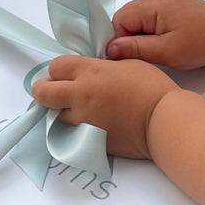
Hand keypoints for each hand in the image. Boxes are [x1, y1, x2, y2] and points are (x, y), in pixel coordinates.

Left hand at [32, 55, 177, 158]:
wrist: (162, 119)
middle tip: (50, 91)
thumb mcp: (126, 65)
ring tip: (73, 110)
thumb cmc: (151, 87)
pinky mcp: (88, 139)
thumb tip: (91, 74)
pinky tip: (87, 125)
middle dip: (42, 90)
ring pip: (53, 116)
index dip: (58, 70)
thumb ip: (102, 67)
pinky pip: (70, 133)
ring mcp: (82, 119)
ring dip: (58, 111)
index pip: (56, 66)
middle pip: (43, 92)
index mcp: (90, 71)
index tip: (64, 73)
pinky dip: (72, 128)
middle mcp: (80, 94)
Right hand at [107, 0, 204, 69]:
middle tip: (151, 51)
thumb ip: (135, 49)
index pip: (119, 21)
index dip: (121, 40)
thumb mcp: (166, 52)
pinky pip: (144, 14)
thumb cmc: (202, 43)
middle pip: (125, 17)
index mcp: (153, 3)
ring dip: (140, 33)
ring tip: (160, 43)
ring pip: (134, 17)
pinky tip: (162, 36)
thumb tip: (110, 49)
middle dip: (131, 37)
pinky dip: (147, 27)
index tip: (134, 55)